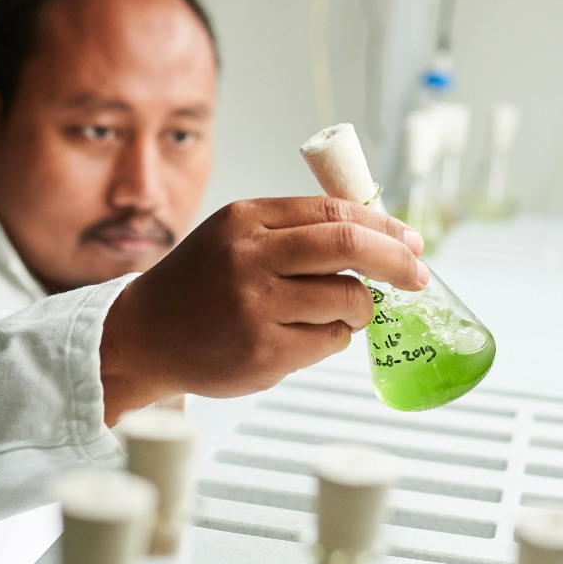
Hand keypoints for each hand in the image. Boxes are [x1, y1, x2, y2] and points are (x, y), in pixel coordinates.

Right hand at [99, 196, 425, 422]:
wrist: (144, 336)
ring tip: (343, 313)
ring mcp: (255, 306)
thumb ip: (294, 229)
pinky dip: (335, 338)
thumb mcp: (236, 236)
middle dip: (397, 262)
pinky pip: (330, 341)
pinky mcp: (262, 351)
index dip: (384, 226)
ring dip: (361, 308)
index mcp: (247, 219)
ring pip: (348, 300)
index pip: (335, 212)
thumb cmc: (200, 285)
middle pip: (350, 248)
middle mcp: (250, 257)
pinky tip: (306, 336)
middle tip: (418, 276)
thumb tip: (378, 233)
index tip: (411, 240)